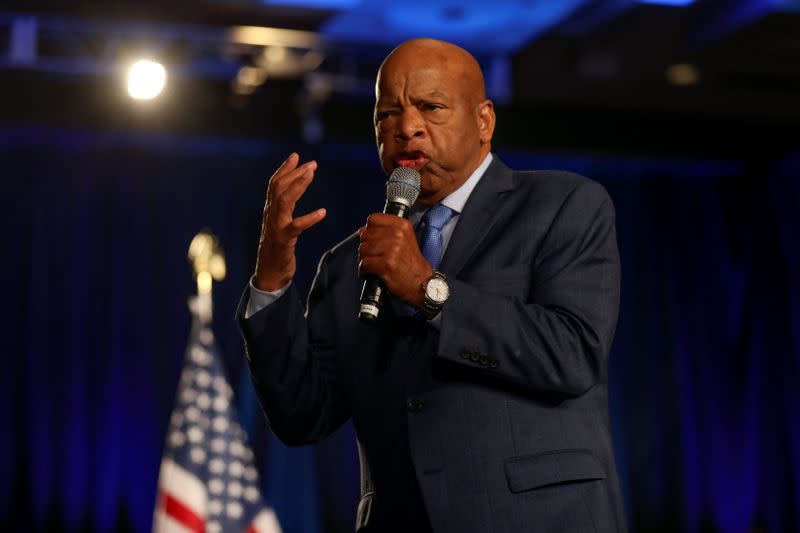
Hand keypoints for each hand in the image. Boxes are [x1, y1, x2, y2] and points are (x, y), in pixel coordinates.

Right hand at [255, 153, 326, 290]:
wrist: (269, 274)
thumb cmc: (277, 250)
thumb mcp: (280, 225)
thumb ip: (283, 210)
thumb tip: (292, 193)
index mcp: (270, 211)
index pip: (274, 185)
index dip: (284, 169)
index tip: (296, 156)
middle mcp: (270, 216)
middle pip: (278, 187)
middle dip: (294, 173)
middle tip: (312, 164)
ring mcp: (276, 227)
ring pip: (284, 200)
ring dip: (298, 185)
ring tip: (311, 174)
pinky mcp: (284, 240)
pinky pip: (296, 226)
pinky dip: (310, 218)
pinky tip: (323, 212)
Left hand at [358, 214, 432, 306]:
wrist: (422, 282)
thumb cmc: (411, 262)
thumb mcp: (404, 238)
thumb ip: (386, 231)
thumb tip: (362, 230)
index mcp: (402, 225)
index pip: (373, 219)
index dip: (369, 230)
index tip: (372, 239)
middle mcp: (398, 235)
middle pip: (365, 235)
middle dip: (365, 247)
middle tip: (372, 256)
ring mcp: (392, 249)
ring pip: (363, 249)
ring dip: (364, 259)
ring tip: (372, 265)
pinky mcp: (387, 265)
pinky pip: (364, 264)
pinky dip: (364, 271)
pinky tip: (370, 273)